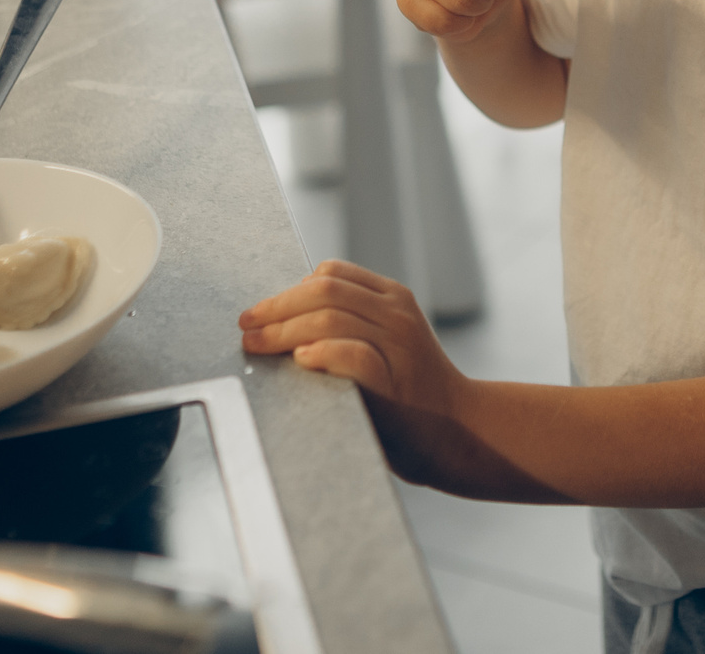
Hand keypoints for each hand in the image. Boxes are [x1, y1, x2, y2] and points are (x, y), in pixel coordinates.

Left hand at [241, 261, 479, 488]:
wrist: (458, 432)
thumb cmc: (410, 391)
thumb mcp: (388, 341)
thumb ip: (352, 322)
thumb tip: (290, 313)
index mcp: (393, 298)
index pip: (333, 273)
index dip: (289, 289)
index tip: (260, 312)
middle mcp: (397, 315)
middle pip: (324, 292)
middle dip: (276, 308)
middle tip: (246, 327)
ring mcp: (397, 347)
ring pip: (330, 318)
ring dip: (284, 330)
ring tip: (257, 345)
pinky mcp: (393, 383)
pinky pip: (352, 354)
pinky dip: (322, 352)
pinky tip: (300, 359)